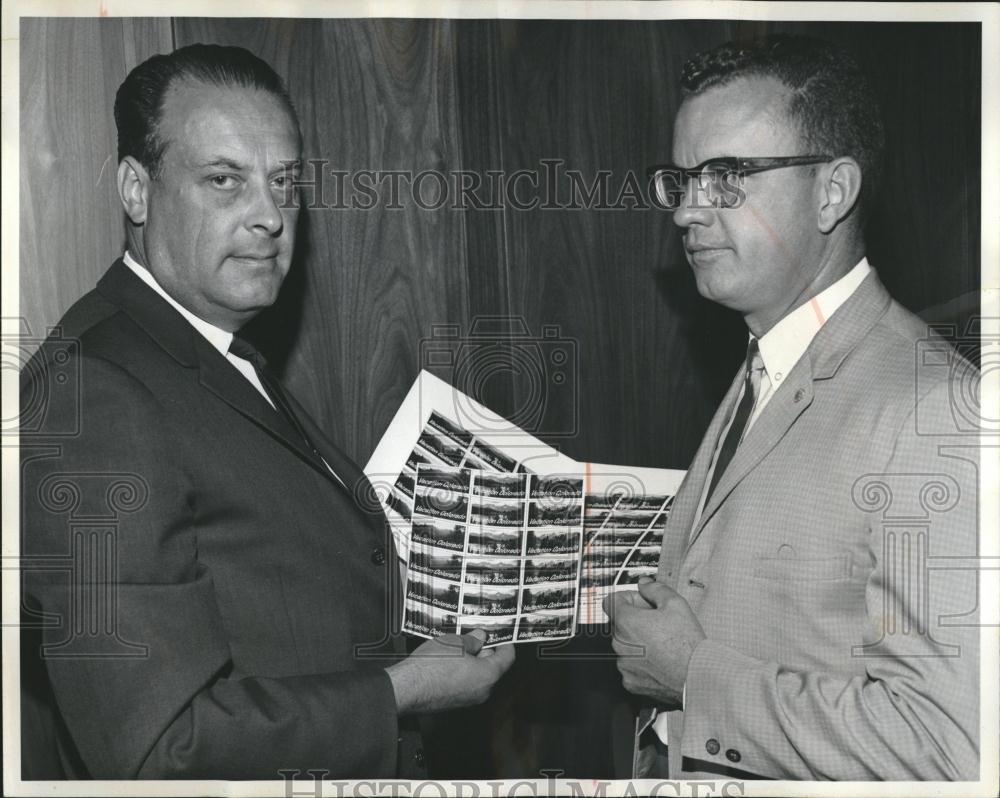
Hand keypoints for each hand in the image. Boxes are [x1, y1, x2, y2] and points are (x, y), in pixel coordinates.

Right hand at [386, 629, 514, 714]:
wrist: (408, 688)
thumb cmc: (432, 666)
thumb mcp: (456, 642)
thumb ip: (473, 639)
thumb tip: (480, 638)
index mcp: (489, 676)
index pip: (508, 658)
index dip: (505, 643)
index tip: (501, 635)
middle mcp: (483, 692)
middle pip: (493, 668)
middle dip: (485, 651)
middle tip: (475, 637)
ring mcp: (469, 700)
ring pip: (478, 677)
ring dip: (472, 662)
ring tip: (458, 648)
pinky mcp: (455, 703)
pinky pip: (466, 685)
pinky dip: (462, 673)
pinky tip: (449, 662)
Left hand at [603, 578, 705, 705]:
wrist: (697, 677)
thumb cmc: (687, 644)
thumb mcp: (675, 604)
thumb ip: (655, 588)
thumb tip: (644, 584)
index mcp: (626, 622)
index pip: (611, 602)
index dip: (627, 598)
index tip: (639, 602)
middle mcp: (620, 644)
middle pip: (620, 624)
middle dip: (635, 620)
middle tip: (658, 623)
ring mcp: (624, 664)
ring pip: (625, 646)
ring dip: (638, 642)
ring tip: (662, 644)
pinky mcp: (630, 681)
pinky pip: (630, 666)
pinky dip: (641, 663)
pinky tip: (659, 660)